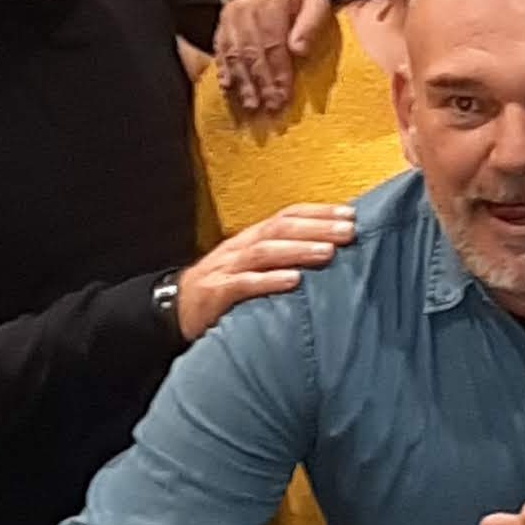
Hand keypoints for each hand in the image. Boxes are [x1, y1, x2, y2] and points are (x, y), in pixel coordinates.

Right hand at [172, 207, 354, 336]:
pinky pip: (243, 285)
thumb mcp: (252, 269)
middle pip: (280, 229)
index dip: (318, 213)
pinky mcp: (215, 294)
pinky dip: (268, 281)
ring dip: (298, 251)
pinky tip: (293, 282)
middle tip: (349, 232)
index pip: (287, 216)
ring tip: (328, 253)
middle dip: (317, 228)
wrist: (173, 312)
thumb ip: (282, 260)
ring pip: (264, 252)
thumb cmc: (223, 292)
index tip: (351, 215)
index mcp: (251, 239)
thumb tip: (330, 253)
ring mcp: (226, 269)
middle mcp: (240, 248)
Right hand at [214, 0, 329, 117]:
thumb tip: (299, 50)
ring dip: (243, 82)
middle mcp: (245, 9)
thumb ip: (310, 24)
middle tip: (268, 107)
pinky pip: (221, 49)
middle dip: (260, 84)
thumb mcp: (318, 2)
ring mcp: (231, 16)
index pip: (273, 45)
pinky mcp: (224, 22)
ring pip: (235, 54)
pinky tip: (228, 86)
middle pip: (252, 53)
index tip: (283, 96)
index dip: (277, 74)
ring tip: (251, 104)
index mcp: (270, 4)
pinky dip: (225, 69)